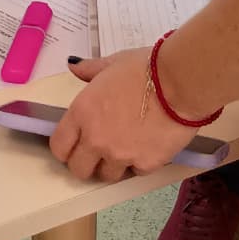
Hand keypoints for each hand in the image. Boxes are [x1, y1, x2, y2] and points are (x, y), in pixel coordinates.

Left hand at [51, 50, 196, 181]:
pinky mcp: (145, 165)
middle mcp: (96, 138)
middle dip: (85, 163)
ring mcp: (120, 155)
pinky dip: (137, 163)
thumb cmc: (143, 69)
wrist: (179, 83)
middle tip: (96, 152)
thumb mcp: (111, 63)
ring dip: (112, 165)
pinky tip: (145, 146)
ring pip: (107, 176)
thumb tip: (73, 65)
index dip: (64, 148)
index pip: (59, 147)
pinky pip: (135, 172)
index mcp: (82, 112)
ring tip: (123, 147)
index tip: (73, 144)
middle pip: (79, 169)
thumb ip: (89, 69)